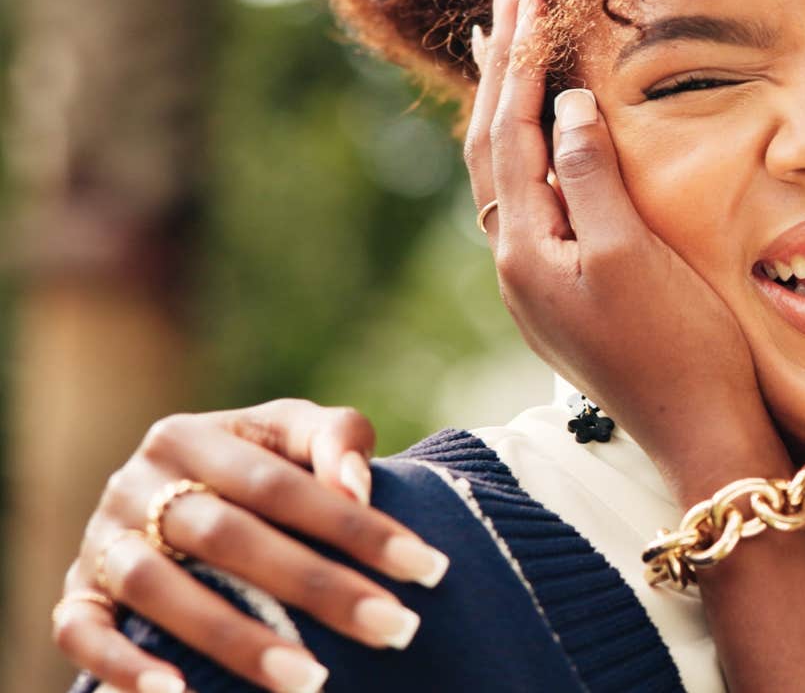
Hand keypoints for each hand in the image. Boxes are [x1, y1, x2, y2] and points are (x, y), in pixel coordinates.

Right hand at [52, 400, 450, 692]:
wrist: (170, 498)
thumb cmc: (256, 469)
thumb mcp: (292, 435)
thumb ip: (334, 441)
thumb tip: (355, 488)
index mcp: (192, 436)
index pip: (283, 483)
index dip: (357, 527)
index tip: (429, 568)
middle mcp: (136, 484)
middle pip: (230, 537)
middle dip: (318, 588)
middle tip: (395, 629)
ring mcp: (101, 541)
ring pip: (161, 589)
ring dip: (235, 640)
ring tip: (311, 680)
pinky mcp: (76, 596)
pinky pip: (83, 635)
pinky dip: (125, 668)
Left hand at [468, 0, 784, 495]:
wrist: (701, 435)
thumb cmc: (679, 347)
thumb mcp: (633, 254)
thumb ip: (591, 176)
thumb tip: (566, 103)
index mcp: (526, 249)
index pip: (508, 132)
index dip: (521, 60)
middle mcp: (517, 264)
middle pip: (491, 146)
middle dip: (502, 68)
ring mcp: (539, 282)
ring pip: (506, 174)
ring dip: (507, 105)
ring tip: (506, 47)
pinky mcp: (566, 294)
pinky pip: (532, 199)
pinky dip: (530, 148)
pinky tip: (543, 137)